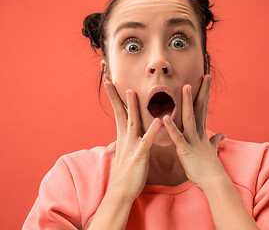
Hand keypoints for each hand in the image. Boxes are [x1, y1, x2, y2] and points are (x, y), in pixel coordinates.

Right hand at [104, 79, 161, 201]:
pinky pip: (146, 142)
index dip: (114, 96)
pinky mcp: (139, 156)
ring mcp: (131, 146)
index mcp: (124, 135)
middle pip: (120, 112)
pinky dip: (151, 132)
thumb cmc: (126, 171)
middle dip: (115, 95)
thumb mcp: (126, 150)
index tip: (109, 81)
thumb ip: (127, 137)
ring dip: (132, 107)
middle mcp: (125, 137)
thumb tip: (125, 129)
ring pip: (132, 123)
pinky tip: (158, 121)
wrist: (121, 192)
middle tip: (107, 79)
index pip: (118, 111)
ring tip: (132, 91)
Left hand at [163, 75, 227, 191]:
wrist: (213, 182)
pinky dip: (171, 128)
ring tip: (185, 87)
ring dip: (187, 103)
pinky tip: (165, 118)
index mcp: (202, 132)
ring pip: (189, 118)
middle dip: (202, 92)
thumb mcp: (211, 150)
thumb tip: (222, 134)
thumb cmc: (210, 167)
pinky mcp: (186, 150)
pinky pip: (177, 138)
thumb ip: (215, 140)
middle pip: (200, 108)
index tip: (206, 80)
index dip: (205, 94)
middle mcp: (199, 133)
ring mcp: (193, 140)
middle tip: (205, 75)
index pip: (204, 108)